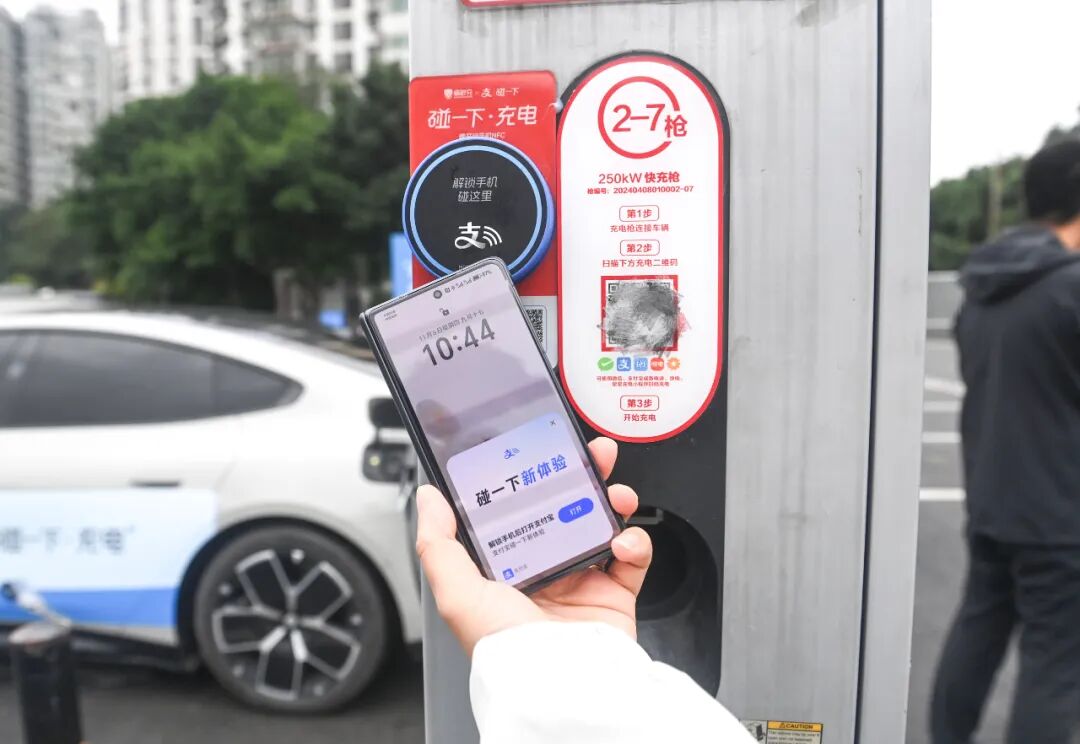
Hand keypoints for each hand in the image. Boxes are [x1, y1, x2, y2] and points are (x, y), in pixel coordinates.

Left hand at [415, 437, 652, 656]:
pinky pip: (633, 556)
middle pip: (567, 507)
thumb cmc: (507, 647)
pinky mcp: (615, 594)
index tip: (541, 450)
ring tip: (616, 494)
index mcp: (507, 567)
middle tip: (593, 454)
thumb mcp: (457, 593)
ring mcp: (582, 580)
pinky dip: (636, 542)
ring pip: (603, 523)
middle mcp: (545, 570)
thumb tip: (428, 499)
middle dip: (584, 475)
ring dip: (613, 500)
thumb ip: (439, 543)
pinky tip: (625, 541)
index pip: (519, 509)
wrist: (560, 684)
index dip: (532, 477)